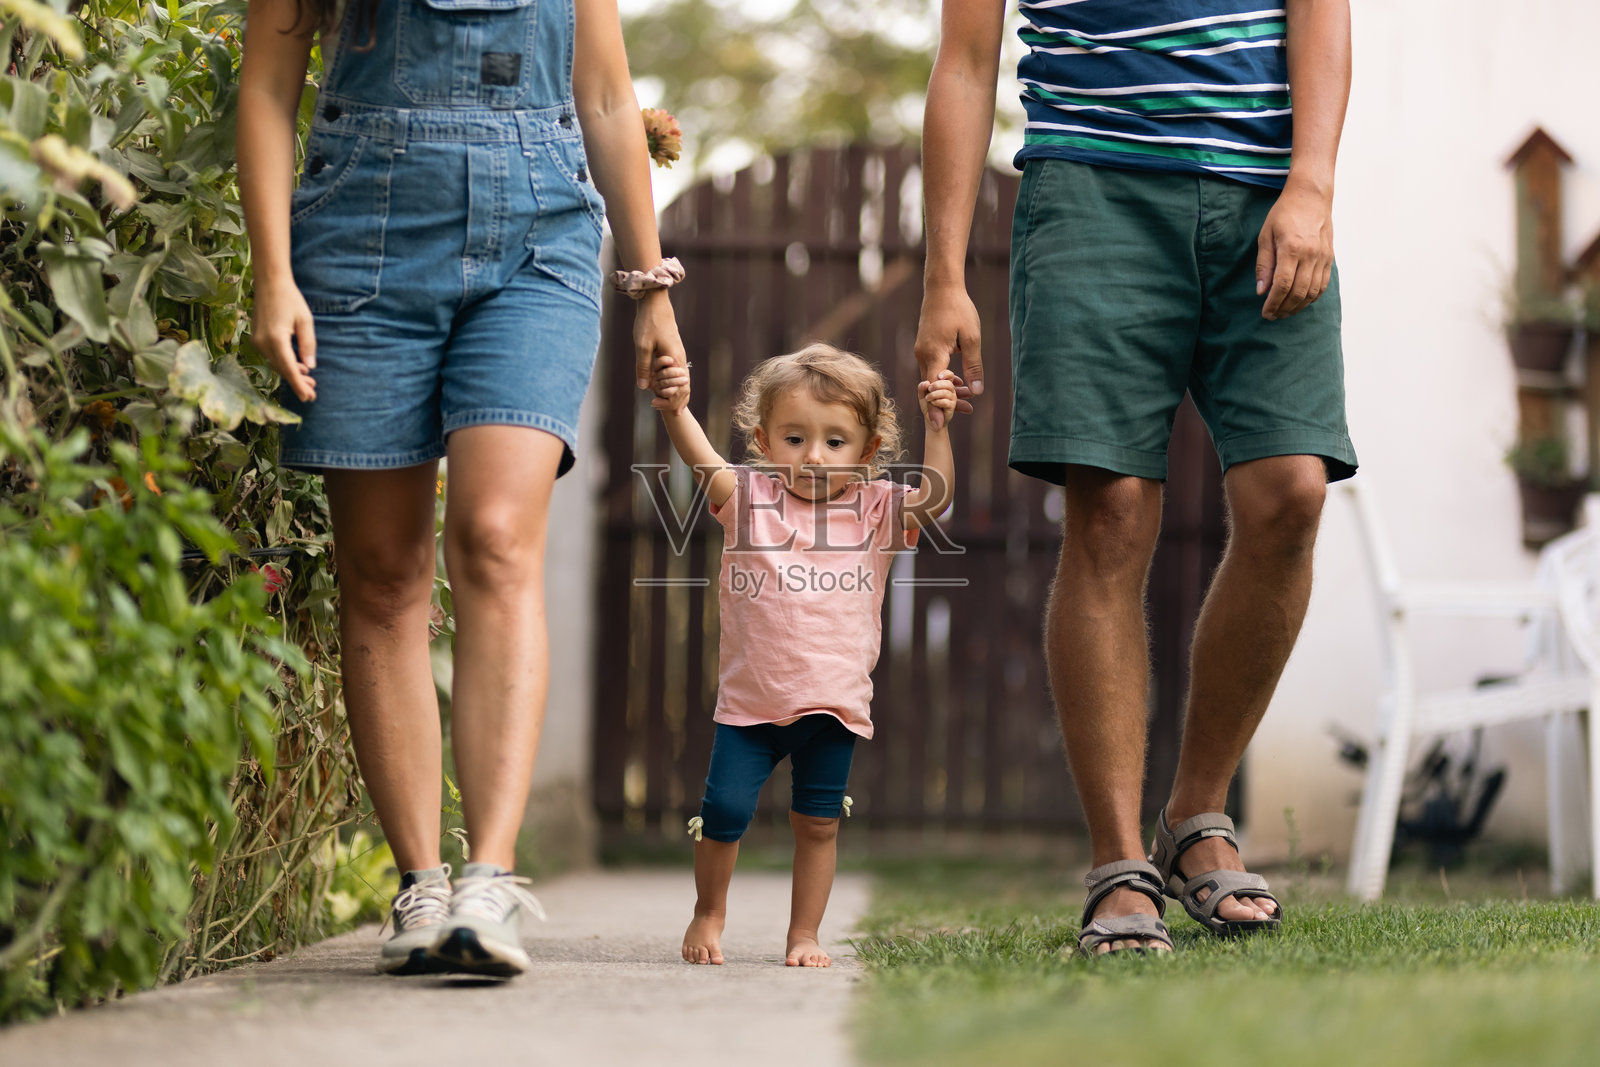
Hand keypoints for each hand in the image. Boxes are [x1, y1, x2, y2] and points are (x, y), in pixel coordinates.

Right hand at [250, 277, 316, 402]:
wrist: (269, 283)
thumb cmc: (290, 300)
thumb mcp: (305, 321)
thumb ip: (308, 345)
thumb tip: (310, 367)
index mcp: (277, 339)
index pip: (289, 368)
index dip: (299, 385)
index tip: (307, 398)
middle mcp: (263, 343)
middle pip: (282, 369)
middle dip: (297, 382)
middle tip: (313, 393)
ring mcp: (258, 342)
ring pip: (276, 364)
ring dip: (292, 373)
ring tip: (309, 381)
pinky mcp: (257, 339)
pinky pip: (272, 357)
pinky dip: (284, 364)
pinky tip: (298, 366)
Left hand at [633, 289, 687, 410]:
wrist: (656, 304)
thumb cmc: (648, 323)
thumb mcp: (642, 346)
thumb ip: (643, 367)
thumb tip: (644, 388)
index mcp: (675, 359)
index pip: (680, 387)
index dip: (674, 401)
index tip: (668, 411)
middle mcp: (680, 358)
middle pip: (684, 385)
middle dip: (680, 400)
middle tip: (676, 415)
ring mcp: (679, 354)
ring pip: (683, 378)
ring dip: (679, 392)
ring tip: (677, 407)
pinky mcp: (674, 350)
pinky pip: (678, 371)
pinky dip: (677, 382)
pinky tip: (671, 387)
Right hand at [913, 282, 982, 427]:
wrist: (942, 288)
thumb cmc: (959, 309)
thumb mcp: (971, 338)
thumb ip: (973, 365)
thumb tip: (977, 391)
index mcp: (933, 354)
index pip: (934, 389)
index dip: (937, 408)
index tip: (939, 426)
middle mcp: (922, 355)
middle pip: (932, 388)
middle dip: (948, 401)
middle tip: (968, 411)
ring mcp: (921, 351)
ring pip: (932, 379)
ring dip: (948, 390)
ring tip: (968, 399)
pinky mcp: (924, 347)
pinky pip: (932, 369)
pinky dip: (944, 378)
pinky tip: (960, 382)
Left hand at [918, 370, 959, 429]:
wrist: (930, 419)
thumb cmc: (928, 405)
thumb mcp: (922, 395)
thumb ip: (922, 387)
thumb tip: (926, 382)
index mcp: (945, 384)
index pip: (950, 375)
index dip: (946, 374)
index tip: (938, 376)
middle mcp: (951, 390)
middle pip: (948, 383)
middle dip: (937, 385)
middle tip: (929, 389)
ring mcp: (952, 398)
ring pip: (946, 392)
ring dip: (935, 394)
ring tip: (928, 398)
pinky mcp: (952, 406)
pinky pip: (946, 402)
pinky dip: (937, 402)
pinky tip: (933, 403)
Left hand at [1256, 179, 1333, 320]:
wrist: (1311, 196)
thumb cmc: (1284, 213)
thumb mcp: (1266, 235)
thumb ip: (1264, 264)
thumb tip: (1261, 291)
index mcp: (1292, 248)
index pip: (1283, 285)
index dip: (1274, 303)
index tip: (1266, 313)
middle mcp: (1311, 254)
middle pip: (1299, 292)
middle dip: (1284, 308)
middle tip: (1273, 316)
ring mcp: (1323, 256)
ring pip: (1313, 292)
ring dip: (1298, 306)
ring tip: (1285, 312)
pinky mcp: (1329, 257)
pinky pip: (1323, 284)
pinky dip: (1312, 297)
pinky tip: (1301, 302)